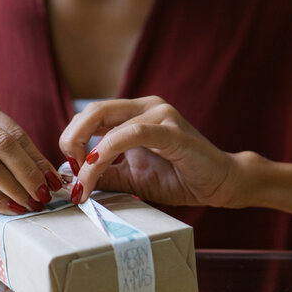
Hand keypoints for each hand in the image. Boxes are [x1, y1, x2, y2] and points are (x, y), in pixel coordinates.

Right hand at [0, 93, 61, 213]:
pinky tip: (7, 208)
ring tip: (30, 204)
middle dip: (29, 174)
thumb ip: (4, 150)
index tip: (54, 180)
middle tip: (44, 195)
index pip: (16, 133)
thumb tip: (44, 176)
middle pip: (5, 146)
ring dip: (14, 188)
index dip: (38, 159)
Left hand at [59, 96, 247, 206]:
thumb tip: (71, 176)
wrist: (220, 184)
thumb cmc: (178, 178)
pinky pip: (132, 133)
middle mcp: (145, 107)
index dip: (72, 140)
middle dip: (71, 140)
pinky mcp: (172, 130)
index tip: (72, 171)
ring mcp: (160, 114)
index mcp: (133, 114)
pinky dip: (109, 148)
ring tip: (83, 181)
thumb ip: (104, 173)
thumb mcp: (130, 177)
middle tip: (71, 171)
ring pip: (108, 120)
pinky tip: (97, 164)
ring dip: (88, 154)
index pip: (90, 116)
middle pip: (92, 110)